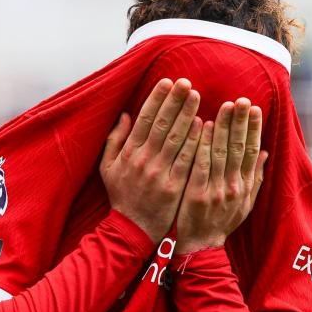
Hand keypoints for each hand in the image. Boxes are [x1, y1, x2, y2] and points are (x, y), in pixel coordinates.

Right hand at [100, 78, 202, 242]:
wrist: (132, 229)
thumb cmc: (122, 196)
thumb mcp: (107, 168)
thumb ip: (114, 140)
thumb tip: (125, 114)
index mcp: (128, 153)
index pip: (144, 119)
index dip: (156, 99)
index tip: (167, 81)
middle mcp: (144, 160)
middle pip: (162, 124)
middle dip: (174, 101)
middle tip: (186, 82)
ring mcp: (159, 173)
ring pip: (176, 139)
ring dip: (187, 115)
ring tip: (196, 96)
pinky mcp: (174, 186)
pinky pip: (187, 160)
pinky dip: (195, 141)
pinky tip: (203, 125)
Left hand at [174, 98, 267, 254]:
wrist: (201, 246)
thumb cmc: (221, 222)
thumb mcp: (245, 203)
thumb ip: (256, 177)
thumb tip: (266, 152)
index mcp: (245, 186)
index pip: (253, 151)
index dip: (254, 129)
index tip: (255, 108)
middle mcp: (234, 187)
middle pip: (239, 148)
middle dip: (241, 122)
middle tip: (242, 99)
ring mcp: (216, 191)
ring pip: (222, 153)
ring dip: (224, 127)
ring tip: (226, 106)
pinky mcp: (197, 194)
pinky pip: (202, 165)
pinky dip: (204, 144)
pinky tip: (205, 126)